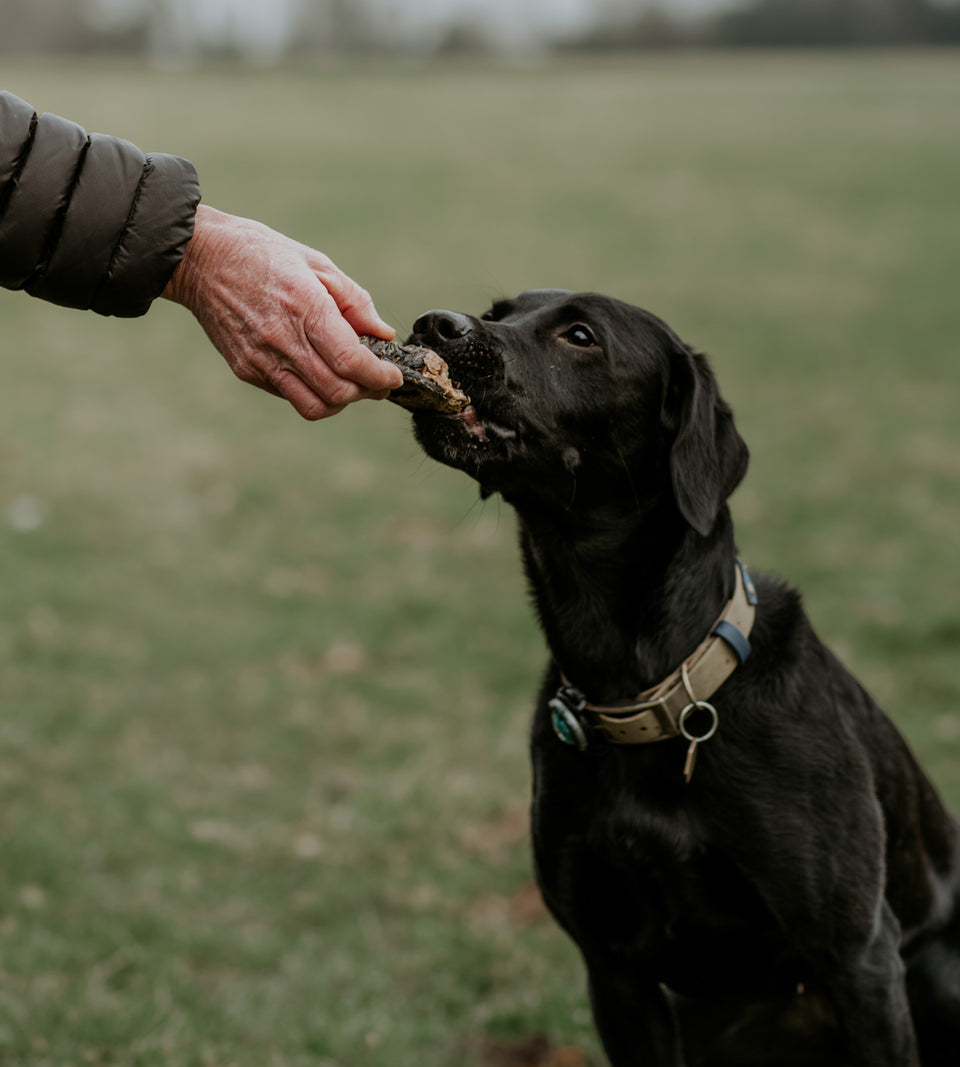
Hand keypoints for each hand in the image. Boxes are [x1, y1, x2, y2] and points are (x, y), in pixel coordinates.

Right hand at [162, 205, 402, 419]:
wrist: (200, 259)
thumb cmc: (263, 254)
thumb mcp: (317, 263)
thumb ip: (355, 302)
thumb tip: (383, 334)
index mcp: (305, 308)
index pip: (351, 361)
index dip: (380, 376)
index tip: (393, 376)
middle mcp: (282, 340)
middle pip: (337, 392)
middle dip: (366, 392)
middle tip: (378, 381)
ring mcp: (261, 360)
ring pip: (314, 406)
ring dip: (340, 401)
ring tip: (350, 382)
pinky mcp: (247, 370)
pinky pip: (289, 395)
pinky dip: (312, 392)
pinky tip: (318, 371)